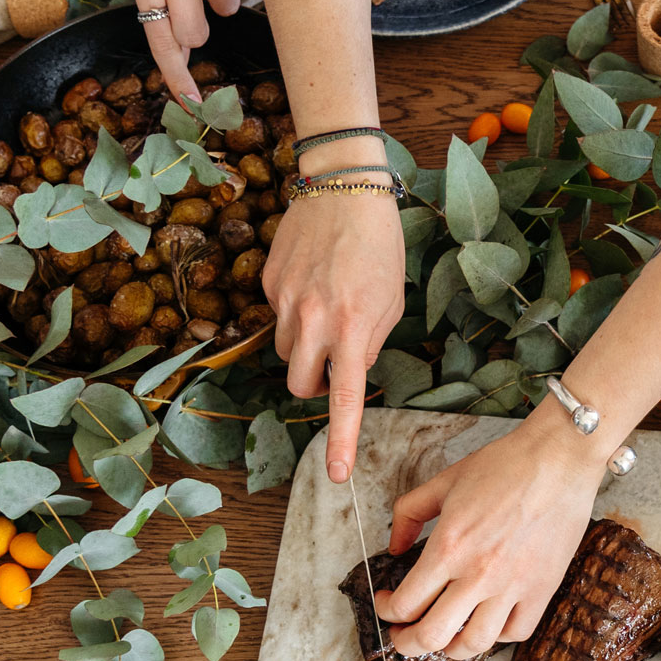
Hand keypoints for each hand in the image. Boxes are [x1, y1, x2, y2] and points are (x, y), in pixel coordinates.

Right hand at [262, 189, 404, 481]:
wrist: (343, 185)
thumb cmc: (379, 243)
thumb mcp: (391, 300)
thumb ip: (370, 341)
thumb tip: (348, 368)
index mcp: (353, 327)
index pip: (344, 399)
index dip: (340, 440)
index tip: (336, 475)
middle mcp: (313, 319)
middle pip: (298, 384)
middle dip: (313, 386)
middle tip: (333, 368)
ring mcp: (285, 301)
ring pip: (285, 352)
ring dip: (304, 349)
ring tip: (327, 312)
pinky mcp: (268, 282)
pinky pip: (277, 315)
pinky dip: (294, 310)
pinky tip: (313, 280)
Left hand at [376, 416, 606, 660]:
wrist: (559, 459)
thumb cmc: (505, 465)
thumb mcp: (444, 481)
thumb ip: (409, 513)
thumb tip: (393, 546)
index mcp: (448, 546)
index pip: (405, 603)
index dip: (387, 611)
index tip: (388, 603)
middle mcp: (478, 574)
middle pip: (431, 635)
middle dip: (407, 643)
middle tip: (403, 636)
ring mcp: (512, 586)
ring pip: (473, 644)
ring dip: (449, 649)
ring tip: (443, 638)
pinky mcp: (542, 589)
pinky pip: (515, 632)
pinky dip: (496, 636)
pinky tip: (487, 622)